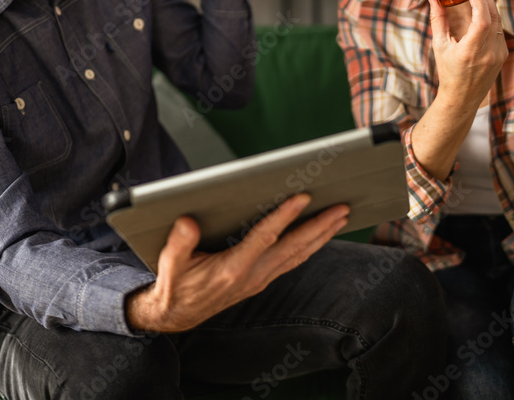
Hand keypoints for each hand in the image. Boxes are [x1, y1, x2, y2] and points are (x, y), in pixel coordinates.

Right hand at [125, 194, 348, 332]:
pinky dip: (311, 247)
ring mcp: (260, 279)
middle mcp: (253, 275)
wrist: (177, 316)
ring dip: (322, 236)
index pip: (265, 237)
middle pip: (294, 247)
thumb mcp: (171, 264)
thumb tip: (188, 222)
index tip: (303, 197)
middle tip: (342, 207)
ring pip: (299, 255)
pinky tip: (321, 235)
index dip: (284, 216)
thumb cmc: (176, 285)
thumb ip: (180, 243)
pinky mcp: (262, 280)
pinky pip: (293, 261)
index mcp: (233, 268)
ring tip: (341, 217)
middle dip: (320, 226)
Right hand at [428, 0, 507, 111]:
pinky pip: (499, 29)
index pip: (482, 21)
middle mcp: (488, 53)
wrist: (462, 97)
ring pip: (498, 21)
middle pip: (493, 17)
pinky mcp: (503, 54)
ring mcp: (498, 54)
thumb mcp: (439, 45)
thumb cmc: (448, 71)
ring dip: (491, 3)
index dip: (480, 3)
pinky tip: (485, 7)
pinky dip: (492, 16)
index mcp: (470, 51)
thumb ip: (437, 18)